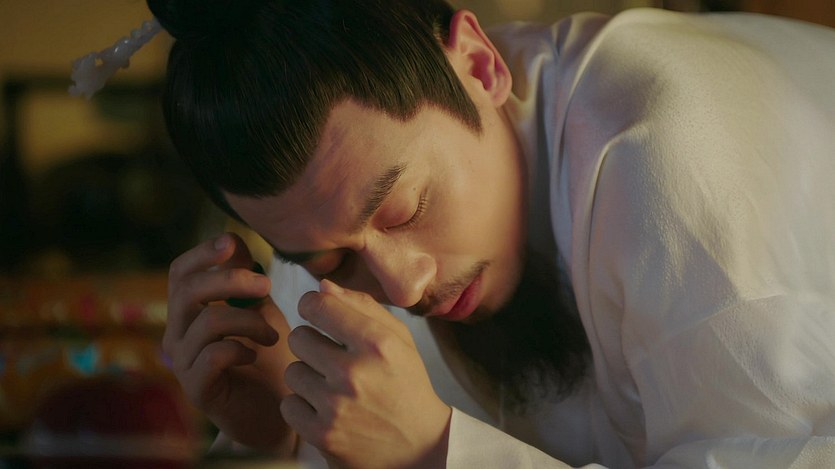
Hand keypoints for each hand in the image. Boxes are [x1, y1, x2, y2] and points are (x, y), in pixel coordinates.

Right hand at [163, 233, 296, 451]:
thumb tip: (234, 239)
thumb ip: (247, 280)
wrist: (276, 411)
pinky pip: (214, 355)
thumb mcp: (262, 310)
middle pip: (188, 290)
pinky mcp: (198, 390)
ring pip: (208, 321)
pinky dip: (241, 347)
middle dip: (231, 280)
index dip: (201, 253)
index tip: (231, 242)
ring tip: (273, 335)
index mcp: (189, 312)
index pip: (179, 273)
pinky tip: (257, 353)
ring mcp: (183, 364)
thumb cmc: (269, 359)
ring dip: (249, 320)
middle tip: (268, 285)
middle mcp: (178, 335)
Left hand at [280, 280, 451, 468]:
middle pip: (298, 337)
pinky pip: (288, 404)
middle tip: (329, 356)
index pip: (318, 306)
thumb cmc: (407, 385)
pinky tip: (324, 408)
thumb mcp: (399, 339)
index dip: (311, 305)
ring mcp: (336, 406)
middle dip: (311, 343)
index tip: (316, 313)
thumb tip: (322, 286)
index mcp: (377, 343)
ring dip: (308, 376)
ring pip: (292, 371)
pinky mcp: (322, 434)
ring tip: (330, 385)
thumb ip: (363, 307)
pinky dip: (303, 406)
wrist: (419, 447)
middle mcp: (355, 372)